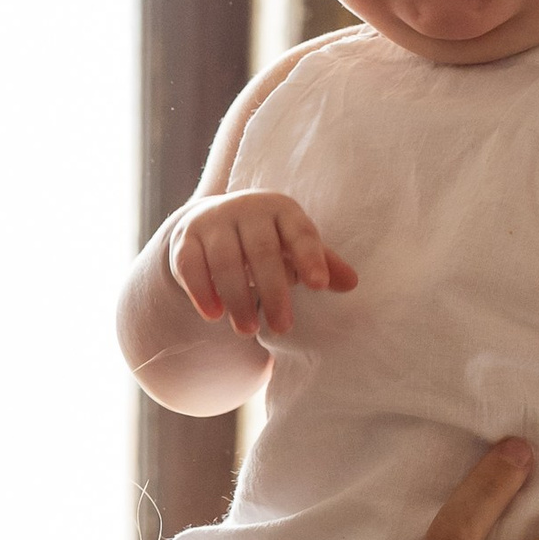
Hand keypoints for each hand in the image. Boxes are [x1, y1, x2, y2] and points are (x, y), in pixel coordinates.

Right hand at [170, 190, 359, 338]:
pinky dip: (202, 292)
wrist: (214, 223)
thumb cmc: (267, 239)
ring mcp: (213, 222)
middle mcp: (246, 209)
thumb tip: (352, 283)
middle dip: (273, 292)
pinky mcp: (186, 239)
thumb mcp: (294, 246)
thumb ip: (321, 263)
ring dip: (237, 299)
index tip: (320, 286)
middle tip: (283, 328)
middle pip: (262, 251)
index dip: (311, 258)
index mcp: (280, 209)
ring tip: (248, 331)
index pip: (299, 232)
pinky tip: (213, 315)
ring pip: (225, 261)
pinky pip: (191, 266)